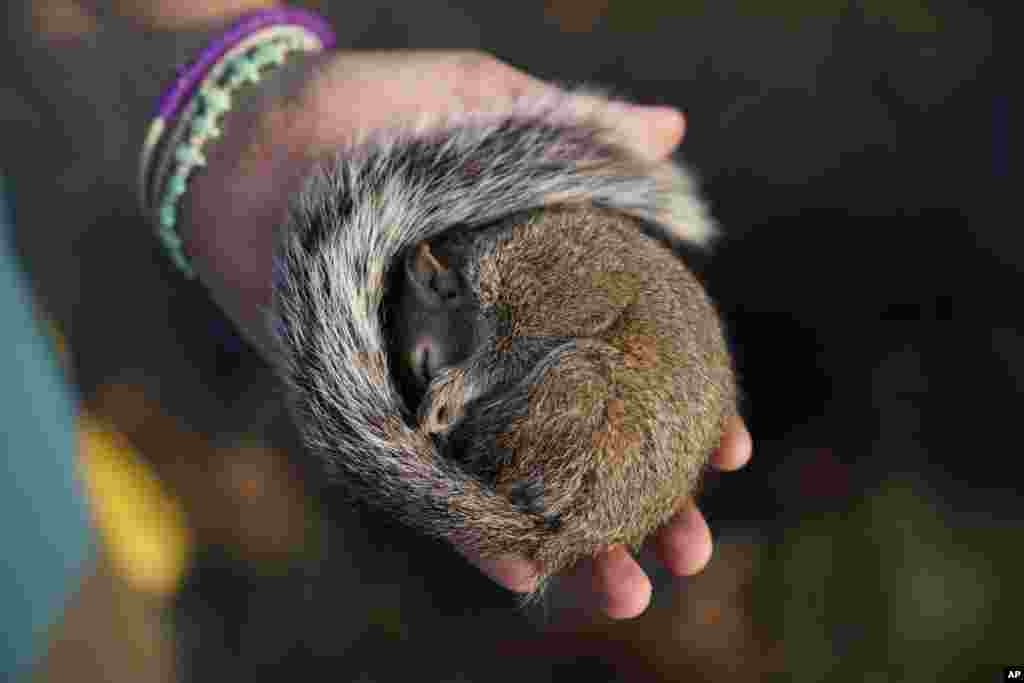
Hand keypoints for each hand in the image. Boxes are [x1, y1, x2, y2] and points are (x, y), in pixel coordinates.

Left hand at [182, 50, 744, 619]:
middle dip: (641, 496)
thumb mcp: (483, 106)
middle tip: (691, 546)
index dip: (682, 407)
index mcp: (537, 285)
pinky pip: (425, 485)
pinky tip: (520, 569)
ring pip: (517, 476)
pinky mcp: (372, 410)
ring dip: (573, 537)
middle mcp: (495, 346)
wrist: (253, 139)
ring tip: (631, 590)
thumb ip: (573, 130)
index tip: (730, 448)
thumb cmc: (373, 112)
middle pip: (582, 435)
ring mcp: (437, 384)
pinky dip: (469, 528)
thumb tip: (675, 132)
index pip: (628, 361)